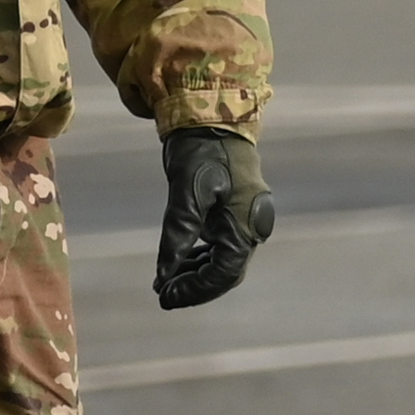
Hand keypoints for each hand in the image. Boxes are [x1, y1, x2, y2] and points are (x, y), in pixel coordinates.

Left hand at [153, 127, 275, 309]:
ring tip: (167, 279)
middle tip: (163, 293)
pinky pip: (224, 244)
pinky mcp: (237, 210)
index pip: (223, 273)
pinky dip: (202, 256)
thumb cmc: (201, 152)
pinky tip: (182, 260)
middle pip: (226, 271)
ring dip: (197, 272)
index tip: (165, 296)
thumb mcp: (186, 192)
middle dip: (195, 285)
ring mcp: (247, 218)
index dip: (195, 290)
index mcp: (244, 224)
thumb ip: (179, 233)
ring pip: (225, 260)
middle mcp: (252, 226)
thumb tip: (165, 271)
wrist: (215, 118)